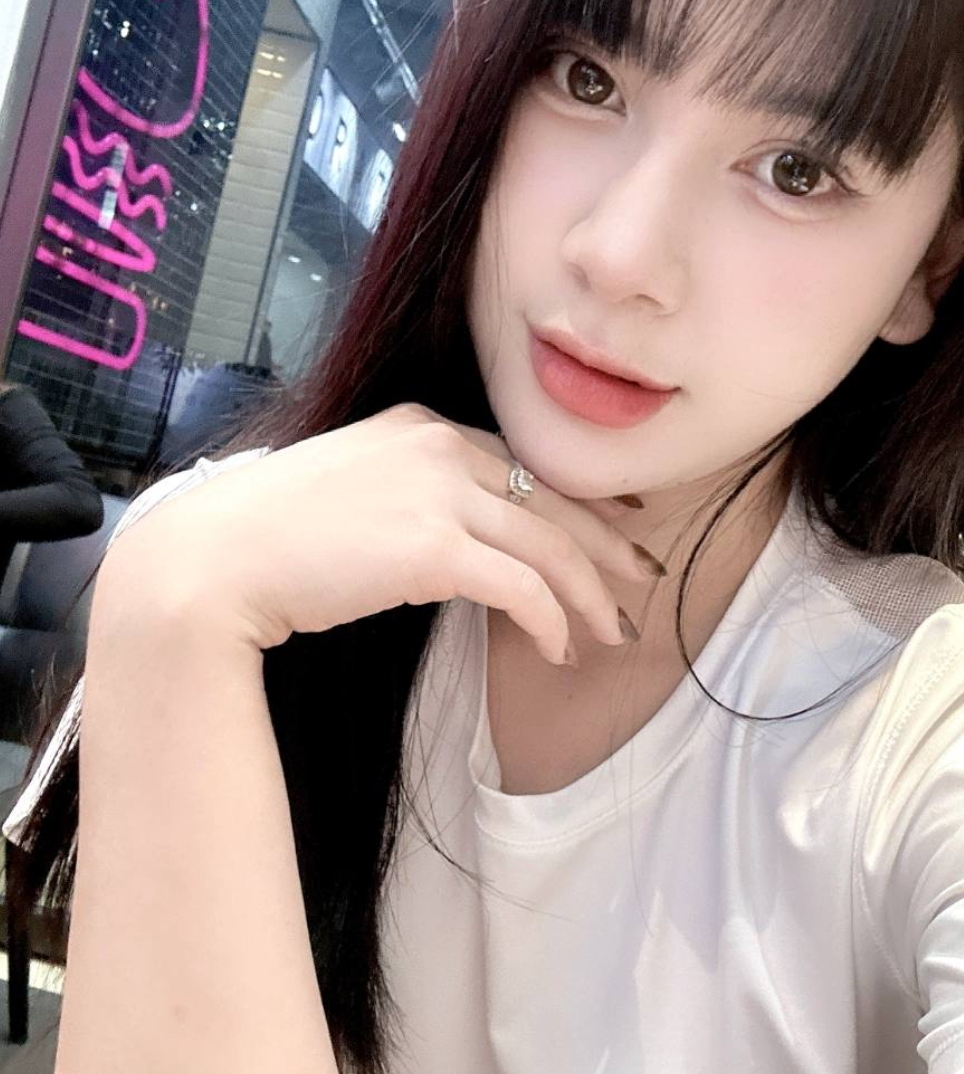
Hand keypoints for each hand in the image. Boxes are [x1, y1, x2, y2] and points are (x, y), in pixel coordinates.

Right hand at [106, 403, 661, 663]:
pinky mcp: (433, 547)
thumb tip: (449, 543)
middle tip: (639, 586)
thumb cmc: (265, 539)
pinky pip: (523, 587)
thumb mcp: (347, 490)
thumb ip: (405, 495)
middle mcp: (438, 444)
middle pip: (555, 498)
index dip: (578, 501)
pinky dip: (552, 621)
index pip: (523, 460)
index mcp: (419, 424)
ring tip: (609, 633)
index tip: (614, 528)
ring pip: (551, 544)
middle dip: (607, 548)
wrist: (213, 561)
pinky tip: (559, 649)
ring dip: (589, 596)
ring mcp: (439, 491)